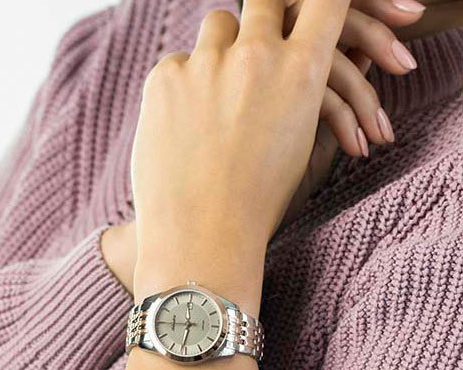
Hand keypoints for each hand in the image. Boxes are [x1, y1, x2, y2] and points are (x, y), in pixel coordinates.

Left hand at [102, 0, 424, 296]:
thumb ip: (307, 94)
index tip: (314, 4)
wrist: (202, 237)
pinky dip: (187, 82)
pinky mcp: (164, 78)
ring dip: (223, 49)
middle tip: (262, 38)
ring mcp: (205, 64)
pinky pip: (181, 61)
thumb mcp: (301, 146)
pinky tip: (186, 125)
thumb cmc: (259, 202)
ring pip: (219, 25)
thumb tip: (305, 59)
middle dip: (268, 13)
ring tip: (220, 97)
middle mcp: (255, 57)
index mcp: (302, 73)